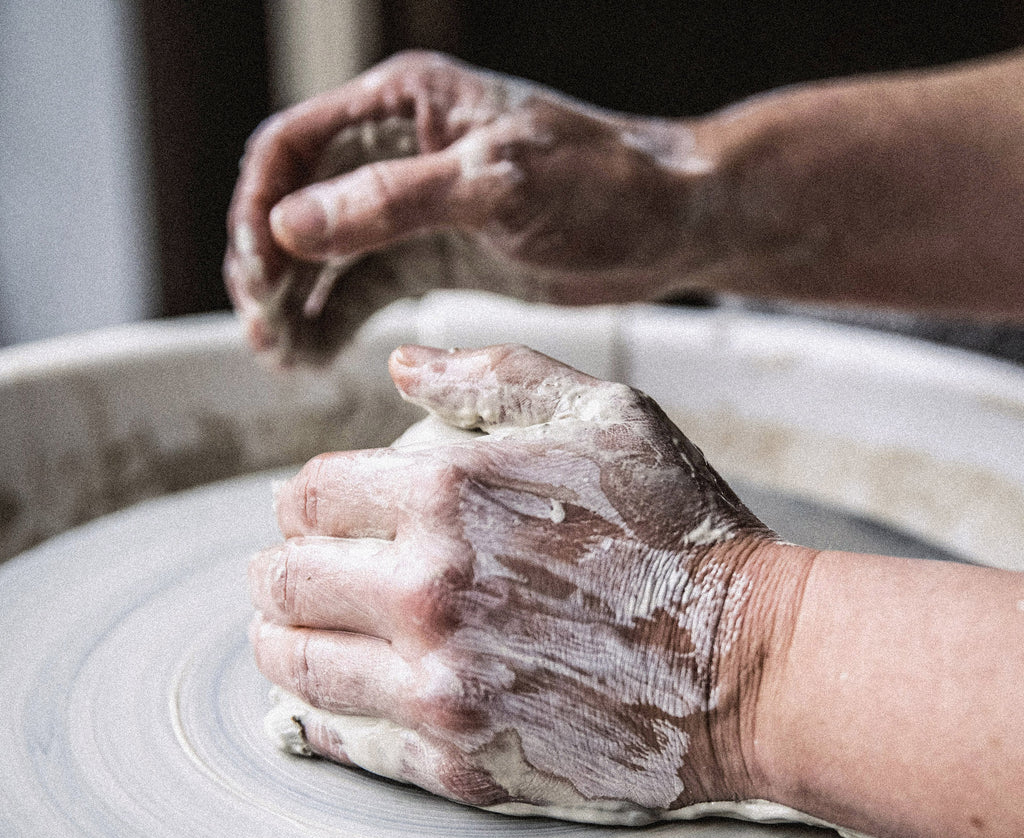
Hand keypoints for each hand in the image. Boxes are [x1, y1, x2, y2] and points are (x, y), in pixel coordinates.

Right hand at [225, 52, 706, 364]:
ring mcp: (414, 208)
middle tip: (263, 330)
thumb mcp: (497, 185)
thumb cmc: (601, 185)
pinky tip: (314, 358)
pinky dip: (333, 320)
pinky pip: (364, 288)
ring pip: (323, 255)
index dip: (258, 208)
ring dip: (293, 302)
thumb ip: (393, 200)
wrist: (666, 225)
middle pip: (295, 204)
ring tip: (281, 357)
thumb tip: (288, 225)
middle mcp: (399, 151)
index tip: (256, 273)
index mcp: (406, 106)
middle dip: (269, 268)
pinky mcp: (436, 256)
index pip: (292, 146)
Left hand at [248, 344, 802, 822]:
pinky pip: (352, 741)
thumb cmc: (679, 532)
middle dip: (276, 573)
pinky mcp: (461, 758)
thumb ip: (495, 376)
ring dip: (281, 643)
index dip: (299, 502)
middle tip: (286, 576)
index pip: (311, 495)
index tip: (308, 515)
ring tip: (292, 634)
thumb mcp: (603, 416)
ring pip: (299, 664)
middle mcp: (426, 591)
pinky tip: (327, 701)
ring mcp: (441, 684)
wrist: (747, 663)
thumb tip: (400, 365)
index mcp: (447, 494)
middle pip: (286, 582)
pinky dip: (323, 717)